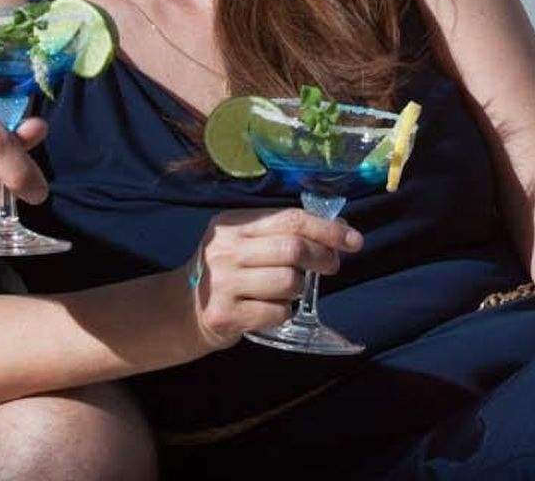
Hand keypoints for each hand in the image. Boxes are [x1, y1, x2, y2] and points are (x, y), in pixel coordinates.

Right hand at [184, 209, 363, 349]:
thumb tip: (336, 232)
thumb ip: (278, 233)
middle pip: (292, 248)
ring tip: (287, 290)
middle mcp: (225, 250)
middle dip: (322, 257)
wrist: (181, 310)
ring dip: (299, 288)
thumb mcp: (242, 242)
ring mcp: (223, 283)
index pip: (289, 219)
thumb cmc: (226, 272)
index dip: (327, 228)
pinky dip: (284, 312)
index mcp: (232, 224)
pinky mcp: (225, 315)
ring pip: (288, 282)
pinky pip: (277, 312)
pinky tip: (270, 309)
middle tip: (332, 265)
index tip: (353, 239)